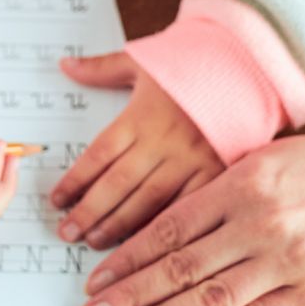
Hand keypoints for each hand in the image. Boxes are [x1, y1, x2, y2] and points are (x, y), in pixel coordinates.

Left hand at [49, 51, 224, 248]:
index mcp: (142, 115)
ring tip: (94, 242)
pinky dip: (164, 227)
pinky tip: (144, 245)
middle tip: (66, 233)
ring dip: (119, 225)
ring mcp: (192, 160)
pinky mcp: (217, 174)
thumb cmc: (192, 64)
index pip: (99, 154)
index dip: (74, 181)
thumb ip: (102, 69)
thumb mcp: (143, 60)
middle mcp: (164, 140)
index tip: (57, 201)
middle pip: (118, 183)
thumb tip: (65, 65)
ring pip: (149, 201)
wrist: (248, 66)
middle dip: (89, 212)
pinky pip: (186, 206)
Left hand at [77, 133, 304, 305]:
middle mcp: (261, 222)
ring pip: (208, 300)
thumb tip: (168, 224)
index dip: (128, 257)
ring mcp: (289, 260)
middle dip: (129, 296)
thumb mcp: (272, 156)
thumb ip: (223, 186)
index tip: (96, 278)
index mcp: (244, 181)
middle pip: (179, 268)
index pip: (169, 228)